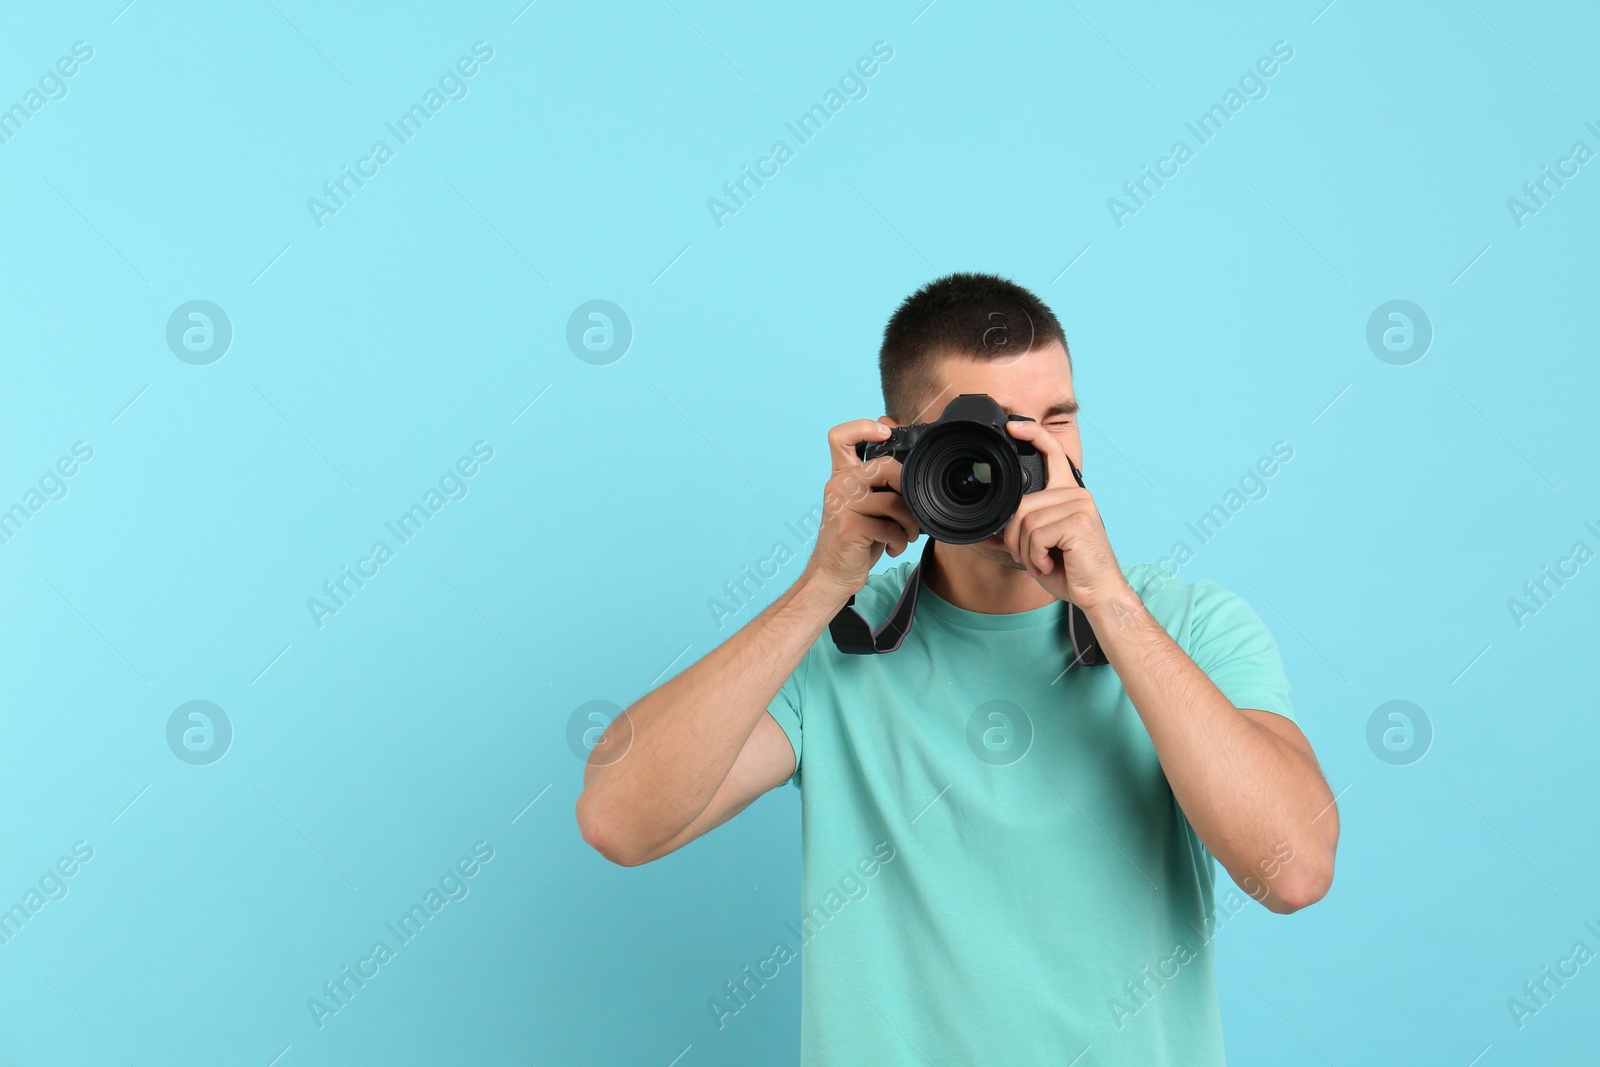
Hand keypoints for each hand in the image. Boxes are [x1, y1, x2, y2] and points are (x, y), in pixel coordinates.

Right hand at [801, 419, 921, 599]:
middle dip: (908, 490)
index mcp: (842, 475)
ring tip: (907, 535)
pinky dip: (900, 540)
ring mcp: (841, 505)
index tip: (885, 433)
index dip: (863, 427)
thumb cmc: (856, 539)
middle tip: (911, 510)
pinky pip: (890, 526)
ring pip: (894, 502)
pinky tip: (894, 547)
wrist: (833, 573)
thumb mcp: (867, 506)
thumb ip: (880, 485)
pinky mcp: (849, 527)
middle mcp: (838, 485)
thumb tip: (910, 464)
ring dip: (910, 523)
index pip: (840, 437)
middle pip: (886, 467)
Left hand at [999, 420, 1130, 610]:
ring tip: (1047, 560)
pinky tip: (1053, 562)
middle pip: (1021, 505)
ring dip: (1027, 551)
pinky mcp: (1079, 520)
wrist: (1099, 593)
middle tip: (1036, 556)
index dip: (1033, 435)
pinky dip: (1036, 556)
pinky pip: (1036, 534)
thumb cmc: (1072, 571)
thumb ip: (1018, 534)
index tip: (1013, 427)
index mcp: (1068, 494)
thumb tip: (985, 534)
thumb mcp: (1039, 548)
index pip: (1052, 453)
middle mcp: (1075, 494)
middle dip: (1017, 538)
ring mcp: (1079, 505)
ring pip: (1025, 522)